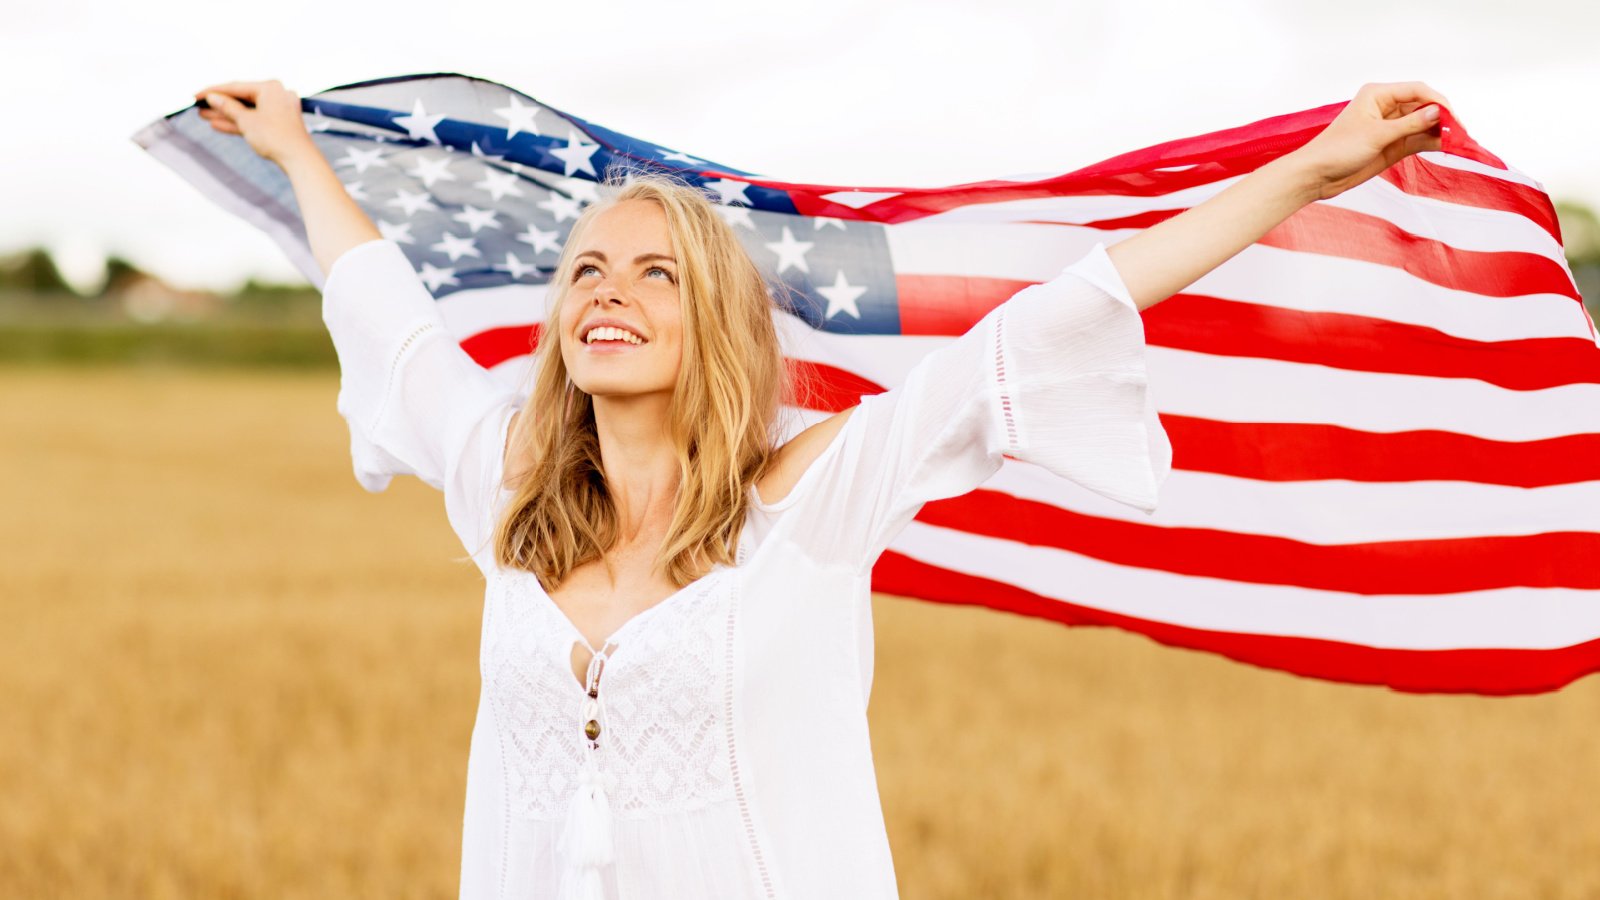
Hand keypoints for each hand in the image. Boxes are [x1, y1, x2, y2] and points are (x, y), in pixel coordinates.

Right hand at [193, 79, 315, 166]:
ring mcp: (279, 109)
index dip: (213, 91)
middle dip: (219, 104)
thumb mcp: (246, 121)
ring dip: (226, 114)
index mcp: (270, 87)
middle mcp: (277, 94)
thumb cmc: (275, 137)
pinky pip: (255, 120)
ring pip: (247, 110)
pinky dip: (239, 123)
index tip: (195, 96)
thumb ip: (227, 107)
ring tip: (203, 116)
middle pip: (242, 98)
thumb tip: (212, 98)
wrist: (299, 160)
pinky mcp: (279, 123)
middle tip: (198, 106)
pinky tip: (218, 125)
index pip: (236, 87)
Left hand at [1294, 81, 1451, 200]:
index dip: (1439, 102)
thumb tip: (1438, 114)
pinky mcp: (1391, 144)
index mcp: (1378, 94)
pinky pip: (1417, 139)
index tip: (1454, 117)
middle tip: (1461, 132)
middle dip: (1443, 117)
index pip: (1417, 90)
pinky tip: (1446, 146)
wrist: (1317, 176)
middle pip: (1424, 106)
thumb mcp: (1376, 135)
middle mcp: (1386, 106)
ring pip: (1423, 123)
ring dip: (1440, 131)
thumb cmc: (1337, 150)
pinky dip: (1432, 142)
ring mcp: (1390, 126)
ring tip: (1459, 140)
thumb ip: (1409, 125)